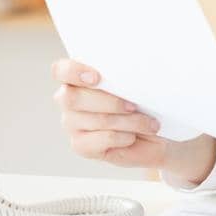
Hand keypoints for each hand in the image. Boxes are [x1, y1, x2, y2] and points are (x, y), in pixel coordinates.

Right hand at [50, 58, 215, 185]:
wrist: (154, 131)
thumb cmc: (143, 102)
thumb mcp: (136, 83)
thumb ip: (125, 75)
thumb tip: (131, 72)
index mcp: (77, 77)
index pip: (60, 70)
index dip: (73, 72)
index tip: (97, 77)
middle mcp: (69, 100)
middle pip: (73, 98)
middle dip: (109, 101)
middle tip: (134, 105)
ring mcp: (72, 124)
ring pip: (95, 119)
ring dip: (127, 121)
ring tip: (148, 123)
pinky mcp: (81, 145)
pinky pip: (101, 139)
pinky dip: (123, 137)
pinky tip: (133, 136)